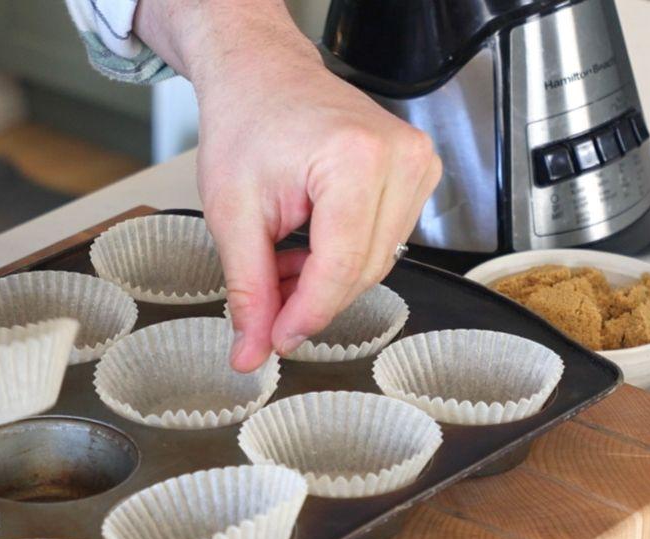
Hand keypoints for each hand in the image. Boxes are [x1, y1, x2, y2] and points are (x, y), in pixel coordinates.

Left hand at [134, 0, 441, 370]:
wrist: (261, 75)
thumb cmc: (246, 124)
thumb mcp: (232, 215)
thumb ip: (248, 290)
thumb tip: (252, 353)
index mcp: (355, 160)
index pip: (341, 267)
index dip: (307, 315)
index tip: (276, 341)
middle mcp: (401, 159)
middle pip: (363, 271)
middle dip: (311, 300)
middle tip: (265, 308)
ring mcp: (417, 164)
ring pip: (376, 263)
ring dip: (324, 281)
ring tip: (277, 264)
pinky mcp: (417, 172)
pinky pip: (385, 241)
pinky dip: (341, 258)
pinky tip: (303, 248)